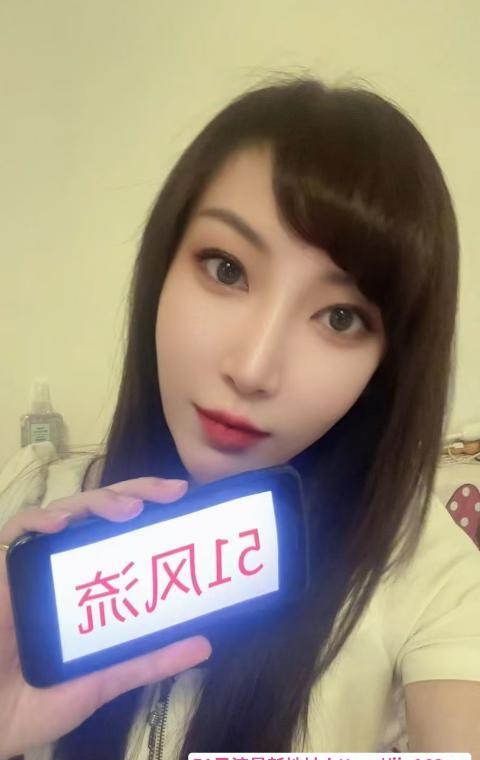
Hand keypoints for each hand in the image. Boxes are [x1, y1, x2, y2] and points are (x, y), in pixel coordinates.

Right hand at [0, 477, 211, 759]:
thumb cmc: (38, 699)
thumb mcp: (102, 677)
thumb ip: (148, 659)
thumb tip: (202, 643)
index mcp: (90, 580)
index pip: (122, 531)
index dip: (152, 510)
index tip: (185, 501)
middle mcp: (64, 563)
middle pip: (100, 511)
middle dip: (137, 493)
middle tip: (172, 493)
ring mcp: (34, 561)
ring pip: (66, 511)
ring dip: (99, 503)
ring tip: (130, 509)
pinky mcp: (2, 564)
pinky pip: (17, 530)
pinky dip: (39, 520)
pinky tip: (62, 523)